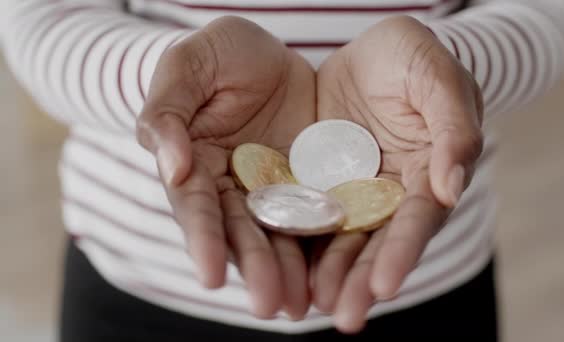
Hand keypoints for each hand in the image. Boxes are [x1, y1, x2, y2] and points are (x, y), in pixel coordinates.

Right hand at [136, 16, 315, 319]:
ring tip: (300, 305)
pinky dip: (322, 248)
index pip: (195, 206)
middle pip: (239, 233)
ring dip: (288, 272)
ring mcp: (272, 190)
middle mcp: (231, 188)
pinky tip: (331, 277)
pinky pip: (317, 216)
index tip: (210, 274)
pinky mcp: (309, 186)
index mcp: (195, 164)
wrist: (269, 52)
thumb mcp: (187, 66)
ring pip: (278, 235)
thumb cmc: (219, 54)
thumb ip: (168, 113)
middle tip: (269, 305)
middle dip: (254, 268)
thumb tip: (172, 167)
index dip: (201, 239)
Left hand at [312, 16, 483, 332]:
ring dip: (329, 274)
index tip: (384, 285)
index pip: (419, 219)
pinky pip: (306, 213)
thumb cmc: (414, 59)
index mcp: (429, 173)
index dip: (404, 251)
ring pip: (342, 238)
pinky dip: (297, 241)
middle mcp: (392, 193)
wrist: (370, 51)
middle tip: (345, 317)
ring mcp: (354, 191)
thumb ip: (453, 129)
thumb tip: (453, 189)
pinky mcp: (320, 183)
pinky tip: (282, 267)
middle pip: (379, 242)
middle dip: (363, 281)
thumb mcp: (438, 78)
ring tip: (311, 306)